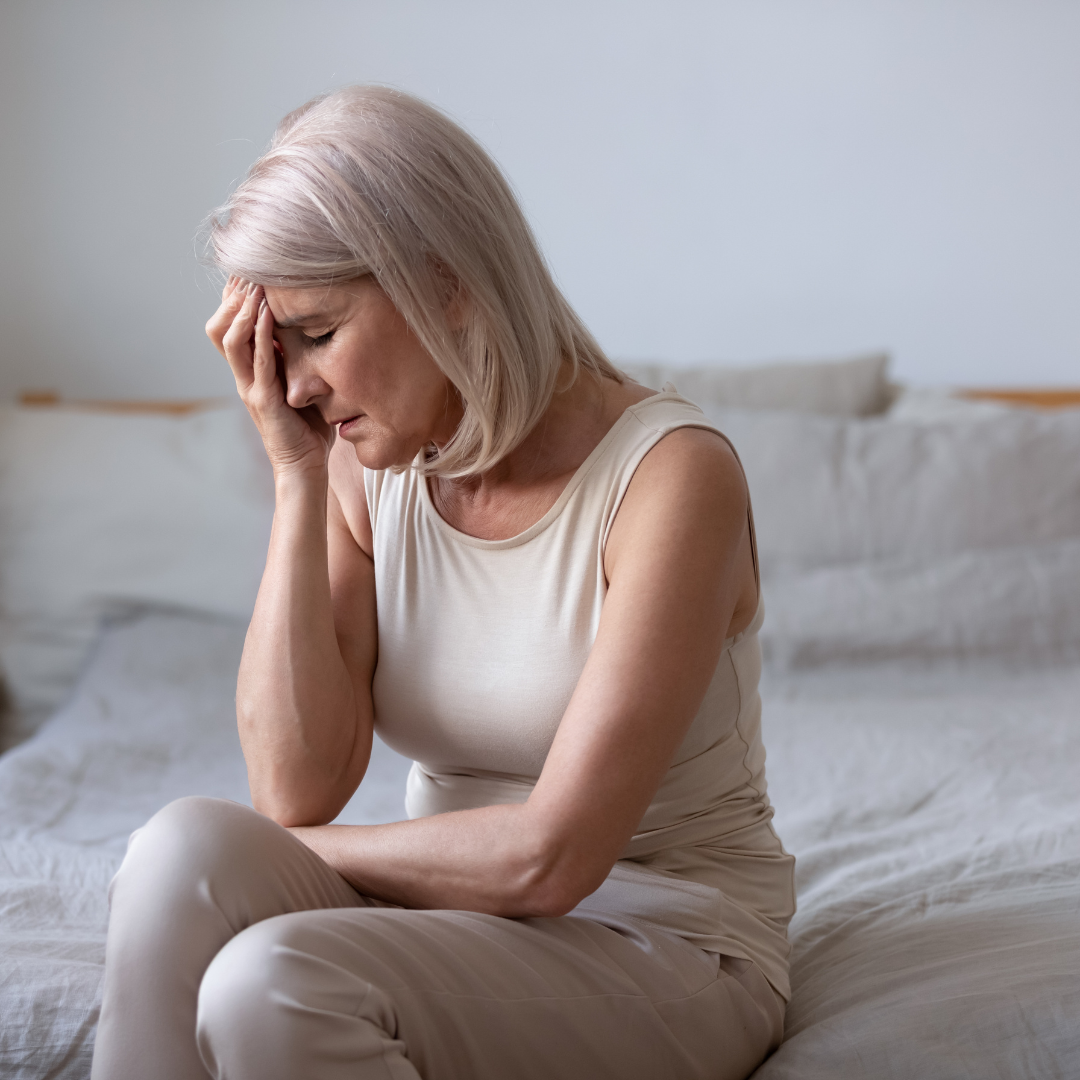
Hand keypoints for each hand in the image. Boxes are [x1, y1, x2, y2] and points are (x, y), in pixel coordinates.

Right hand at [206, 276, 333, 475]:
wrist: (304, 465)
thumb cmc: (306, 425)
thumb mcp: (300, 381)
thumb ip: (296, 356)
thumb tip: (310, 323)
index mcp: (249, 370)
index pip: (229, 324)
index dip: (232, 297)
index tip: (248, 268)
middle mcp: (242, 375)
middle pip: (219, 326)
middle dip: (231, 296)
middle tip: (247, 268)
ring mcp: (249, 387)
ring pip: (230, 339)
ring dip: (242, 308)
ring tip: (254, 283)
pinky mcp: (264, 400)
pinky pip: (257, 361)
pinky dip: (260, 334)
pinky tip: (266, 312)